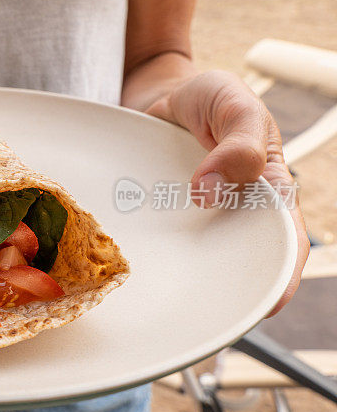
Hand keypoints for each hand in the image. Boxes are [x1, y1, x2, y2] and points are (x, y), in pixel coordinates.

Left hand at [146, 70, 308, 316]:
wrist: (163, 94)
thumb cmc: (211, 99)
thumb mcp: (235, 105)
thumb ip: (237, 142)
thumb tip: (209, 190)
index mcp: (267, 192)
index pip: (282, 243)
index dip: (280, 277)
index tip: (266, 304)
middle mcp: (231, 214)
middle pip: (236, 263)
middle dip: (225, 292)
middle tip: (204, 317)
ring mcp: (193, 220)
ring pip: (194, 261)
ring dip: (184, 281)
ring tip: (166, 307)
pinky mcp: (159, 218)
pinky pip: (158, 244)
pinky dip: (150, 258)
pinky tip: (129, 275)